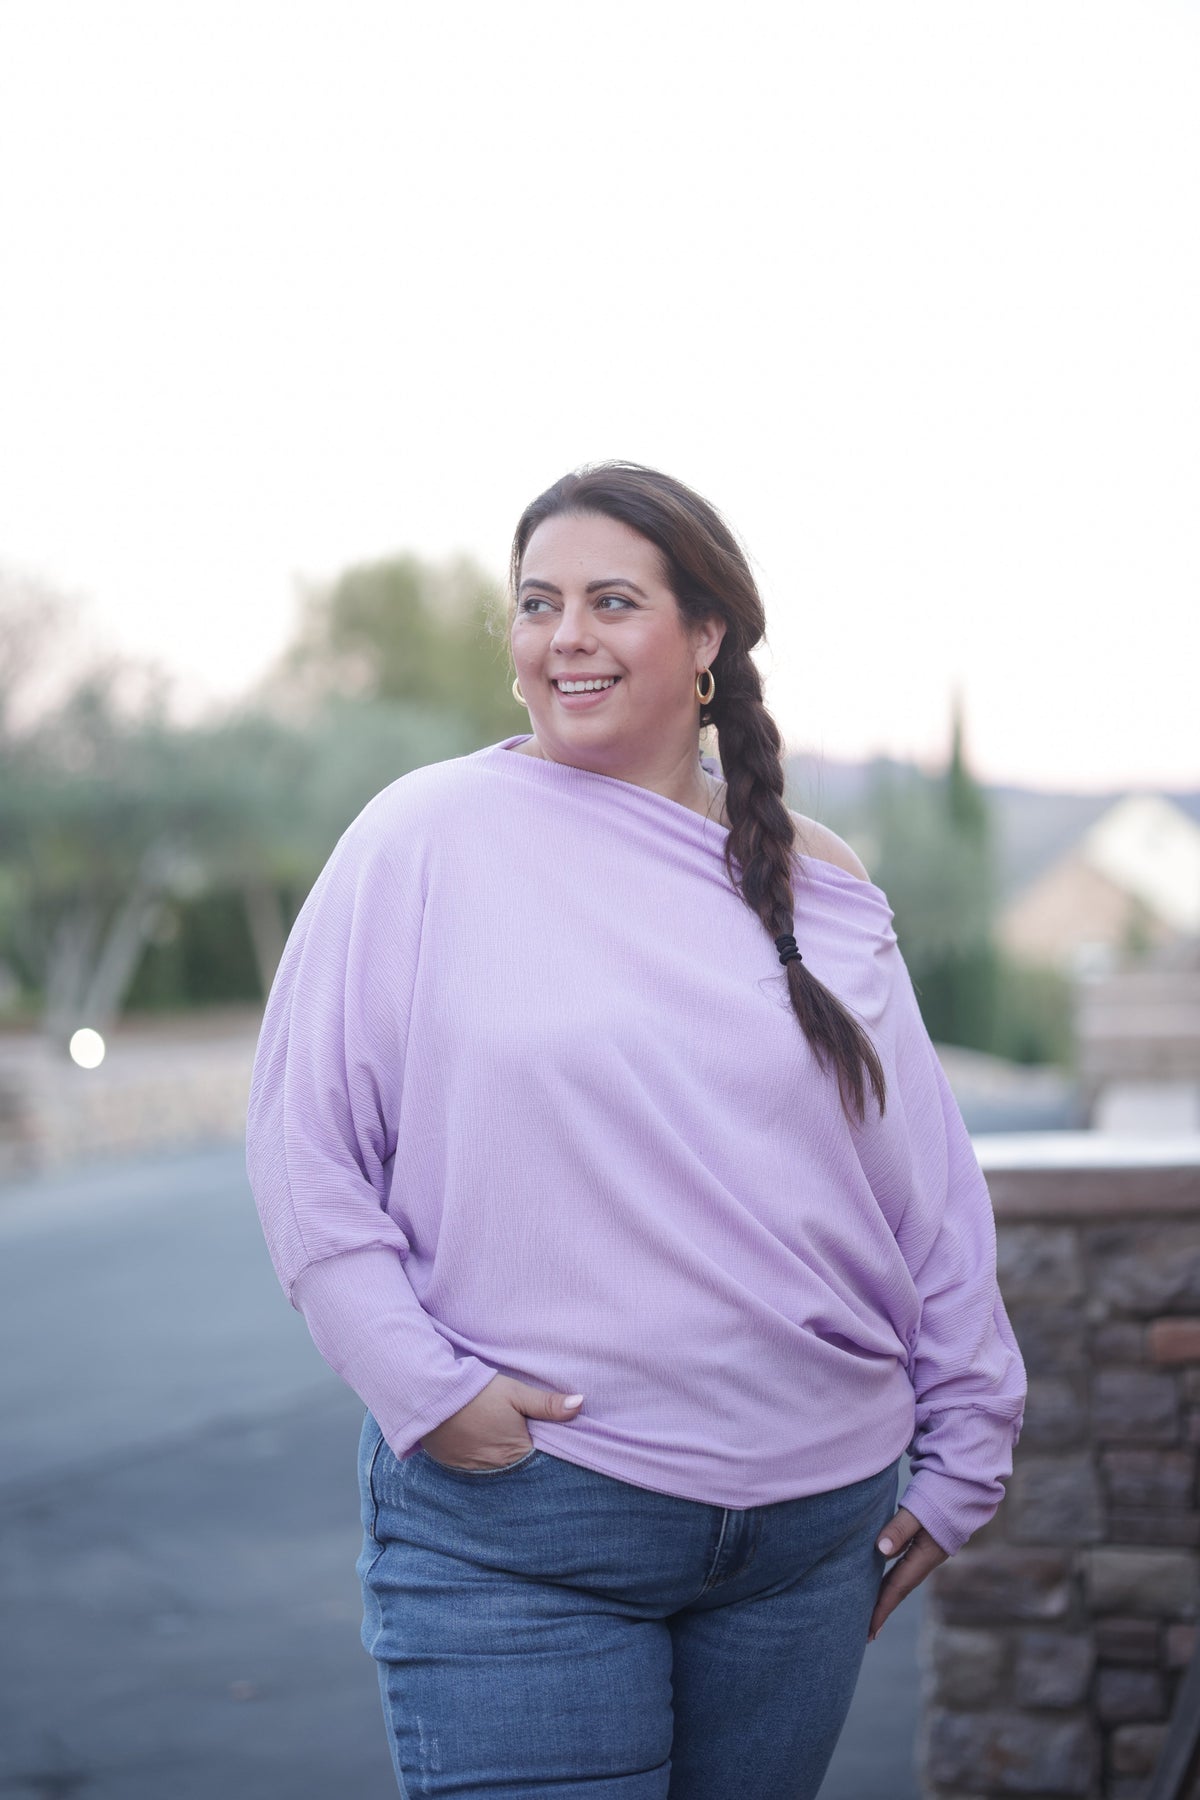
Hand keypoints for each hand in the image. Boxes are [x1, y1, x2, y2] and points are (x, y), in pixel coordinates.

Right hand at [420, 1374, 583, 1469]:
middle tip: (524, 1441)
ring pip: (496, 1469)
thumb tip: (580, 1404)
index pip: (540, 1461)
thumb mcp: (515, 1393)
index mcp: (516, 1453)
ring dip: (500, 1459)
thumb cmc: (477, 1393)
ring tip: (500, 1441)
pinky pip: (474, 1468)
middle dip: (524, 1457)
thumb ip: (547, 1404)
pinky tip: (480, 1444)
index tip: (549, 1442)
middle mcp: (496, 1469)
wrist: (431, 1396)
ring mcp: (473, 1470)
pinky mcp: (453, 1465)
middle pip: (518, 1467)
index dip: (546, 1451)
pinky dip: (480, 1459)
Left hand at [868, 1506, 948, 1640]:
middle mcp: (927, 1558)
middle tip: (866, 1632)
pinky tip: (884, 1579)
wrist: (966, 1482)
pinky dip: (892, 1576)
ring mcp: (928, 1551)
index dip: (882, 1607)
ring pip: (903, 1578)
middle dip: (884, 1608)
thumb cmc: (941, 1493)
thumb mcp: (918, 1509)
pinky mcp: (926, 1541)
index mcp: (926, 1554)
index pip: (898, 1586)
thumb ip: (900, 1528)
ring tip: (872, 1611)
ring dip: (888, 1594)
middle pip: (900, 1588)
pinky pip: (904, 1565)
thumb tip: (881, 1549)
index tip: (868, 1629)